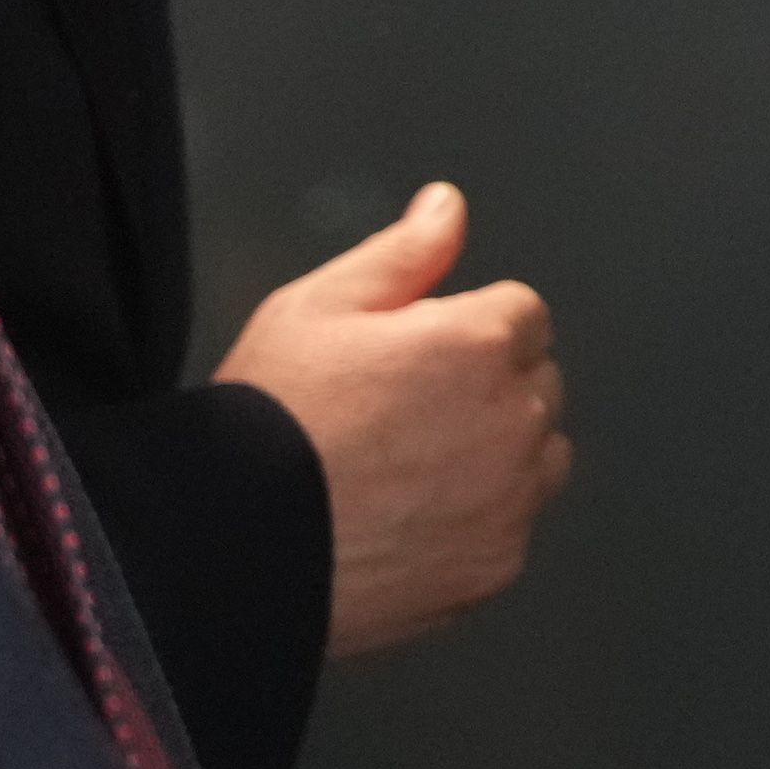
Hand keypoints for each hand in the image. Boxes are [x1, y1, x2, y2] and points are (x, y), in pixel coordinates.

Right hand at [216, 183, 569, 659]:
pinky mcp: (497, 562)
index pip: (521, 312)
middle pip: (537, 380)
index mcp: (478, 342)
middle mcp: (514, 418)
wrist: (228, 542)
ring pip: (540, 454)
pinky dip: (481, 519)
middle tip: (402, 410)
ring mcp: (511, 497)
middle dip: (489, 383)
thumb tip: (448, 206)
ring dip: (500, 450)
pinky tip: (412, 517)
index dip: (465, 328)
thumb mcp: (316, 307)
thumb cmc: (266, 420)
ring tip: (410, 465)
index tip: (417, 355)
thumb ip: (402, 253)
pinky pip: (515, 524)